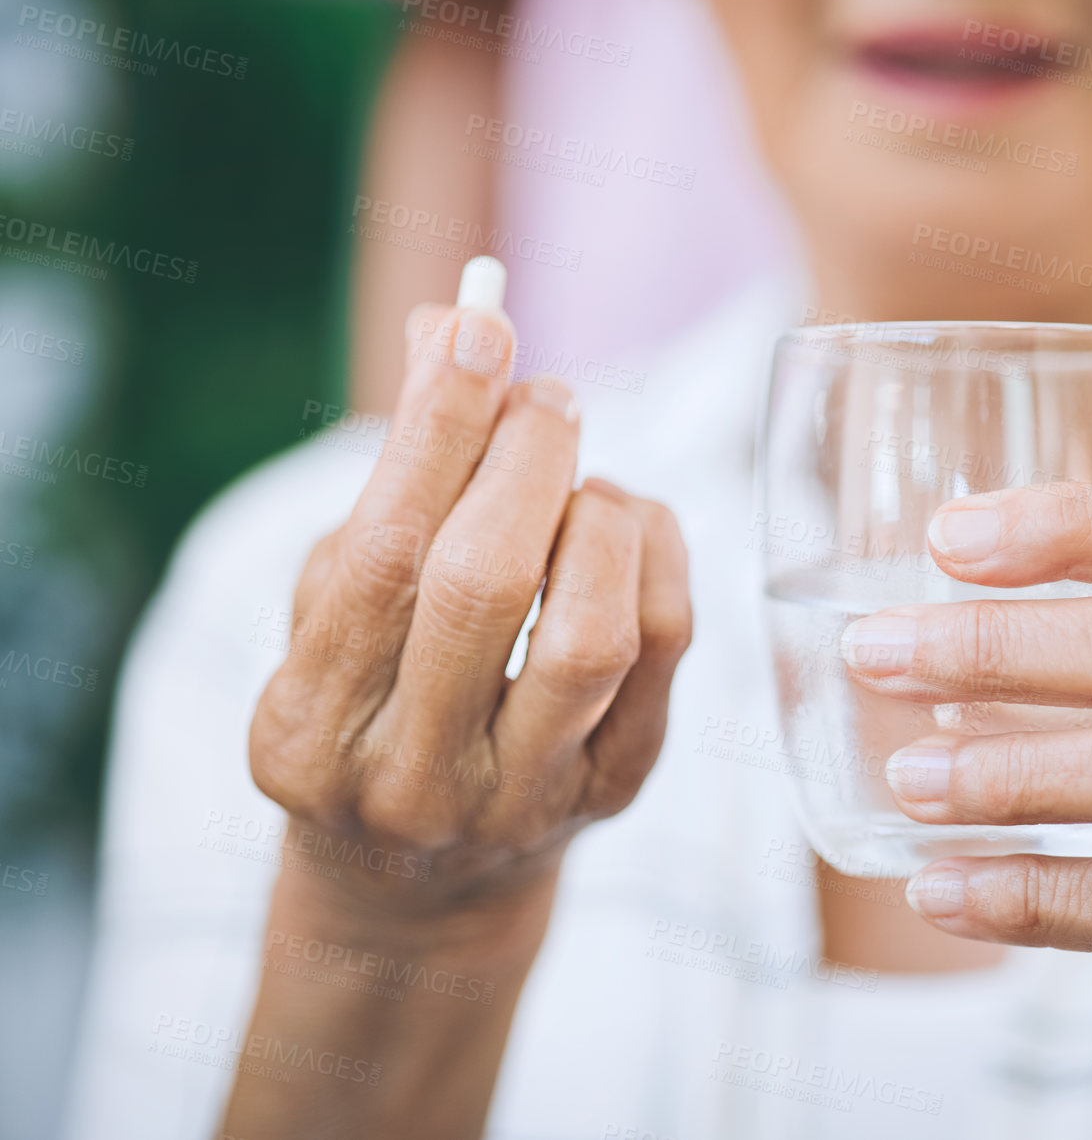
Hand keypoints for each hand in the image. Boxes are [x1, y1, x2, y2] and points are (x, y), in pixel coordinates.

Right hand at [249, 301, 690, 923]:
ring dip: (596, 514)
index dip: (436, 432)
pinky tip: (625, 523)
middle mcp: (410, 781)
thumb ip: (389, 479)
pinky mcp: (614, 790)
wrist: (418, 885)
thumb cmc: (367, 706)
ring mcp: (523, 801)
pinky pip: (665, 648)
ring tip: (577, 476)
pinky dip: (656, 551)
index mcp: (306, 731)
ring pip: (593, 633)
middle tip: (545, 394)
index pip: (380, 557)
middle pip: (485, 588)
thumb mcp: (340, 608)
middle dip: (525, 458)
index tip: (479, 328)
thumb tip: (455, 324)